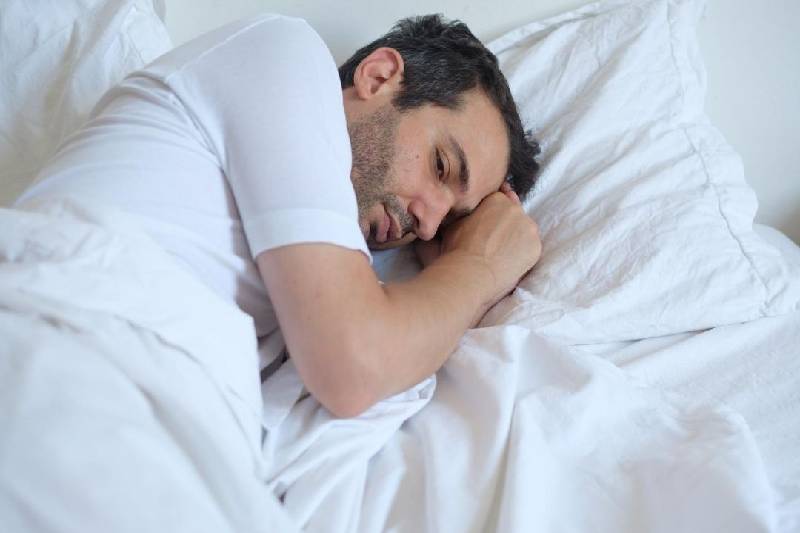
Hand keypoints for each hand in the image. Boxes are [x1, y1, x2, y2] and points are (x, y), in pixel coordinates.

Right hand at [437, 182, 540, 306]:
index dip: (491, 213)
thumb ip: (458, 214)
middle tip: (491, 240)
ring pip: (523, 230)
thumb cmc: (454, 250)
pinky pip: (530, 247)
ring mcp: (528, 227)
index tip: (486, 224)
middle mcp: (515, 208)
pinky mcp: (536, 246)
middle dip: (503, 224)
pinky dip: (523, 253)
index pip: (497, 200)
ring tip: (500, 253)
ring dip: (514, 237)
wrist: (470, 275)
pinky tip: (509, 262)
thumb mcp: (450, 224)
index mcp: (495, 199)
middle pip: (512, 213)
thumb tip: (448, 211)